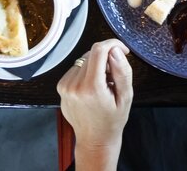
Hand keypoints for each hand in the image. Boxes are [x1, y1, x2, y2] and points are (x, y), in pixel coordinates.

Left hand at [57, 39, 132, 164]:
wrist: (95, 141)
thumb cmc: (112, 121)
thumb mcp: (126, 97)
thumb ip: (122, 72)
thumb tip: (115, 50)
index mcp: (92, 88)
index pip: (99, 50)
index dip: (113, 44)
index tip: (123, 50)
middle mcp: (75, 85)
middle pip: (92, 53)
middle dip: (106, 57)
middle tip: (114, 75)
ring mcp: (65, 86)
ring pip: (84, 59)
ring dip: (96, 64)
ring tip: (103, 83)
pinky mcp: (61, 87)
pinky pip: (76, 67)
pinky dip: (86, 71)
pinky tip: (92, 86)